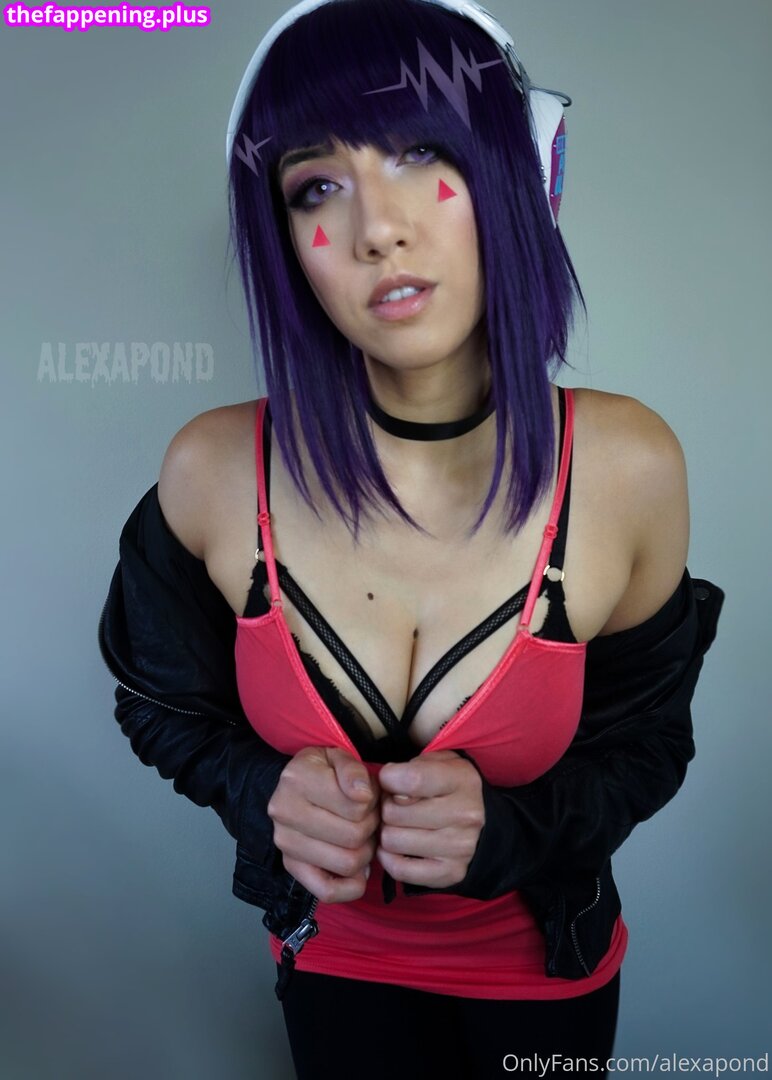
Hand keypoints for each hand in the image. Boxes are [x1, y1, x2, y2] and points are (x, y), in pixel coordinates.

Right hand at [267, 746, 379, 902]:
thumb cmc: (324, 771)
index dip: (373, 804)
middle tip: (370, 818)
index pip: (356, 806)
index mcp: (297, 779)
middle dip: (371, 828)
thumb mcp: (339, 756)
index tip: (368, 797)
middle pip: (353, 836)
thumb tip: (362, 796)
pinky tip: (359, 870)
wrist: (295, 784)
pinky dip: (352, 887)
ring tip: (362, 837)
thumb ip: (352, 770)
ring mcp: (285, 842)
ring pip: (346, 863)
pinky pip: (327, 891)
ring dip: (365, 853)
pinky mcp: (290, 866)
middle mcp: (284, 812)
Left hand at [376, 750, 484, 887]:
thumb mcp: (438, 762)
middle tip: (397, 806)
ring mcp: (460, 847)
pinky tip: (397, 847)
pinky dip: (389, 858)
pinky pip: (400, 870)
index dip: (389, 779)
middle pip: (394, 812)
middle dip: (387, 807)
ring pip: (392, 841)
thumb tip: (393, 793)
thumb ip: (414, 768)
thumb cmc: (449, 786)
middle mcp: (465, 815)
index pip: (412, 779)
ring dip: (388, 832)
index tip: (390, 779)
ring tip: (400, 825)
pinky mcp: (451, 873)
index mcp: (462, 781)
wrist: (483, 820)